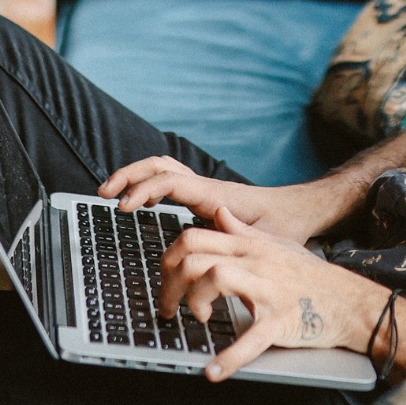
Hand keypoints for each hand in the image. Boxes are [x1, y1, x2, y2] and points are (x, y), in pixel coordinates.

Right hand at [98, 157, 334, 245]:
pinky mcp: (205, 196)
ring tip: (111, 194)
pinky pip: (171, 180)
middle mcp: (207, 187)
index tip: (123, 207)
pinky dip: (150, 184)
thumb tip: (199, 240)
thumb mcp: (265, 240)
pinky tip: (141, 201)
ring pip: (164, 168)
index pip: (171, 180)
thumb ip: (236, 239)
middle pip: (161, 164)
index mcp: (215, 195)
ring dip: (136, 176)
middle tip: (105, 194)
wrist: (300, 212)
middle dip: (130, 174)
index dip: (143, 190)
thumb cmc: (286, 227)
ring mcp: (205, 189)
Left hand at [160, 207, 382, 381]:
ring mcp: (268, 289)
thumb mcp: (277, 244)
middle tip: (169, 308)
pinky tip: (213, 371)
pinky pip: (251, 337)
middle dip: (170, 285)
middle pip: (195, 257)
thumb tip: (218, 213)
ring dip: (193, 302)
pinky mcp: (281, 320)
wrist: (350, 300)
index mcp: (250, 246)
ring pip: (215, 277)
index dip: (168, 259)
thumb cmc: (312, 276)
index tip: (166, 280)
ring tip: (195, 320)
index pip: (194, 237)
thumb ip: (243, 231)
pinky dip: (229, 357)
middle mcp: (256, 261)